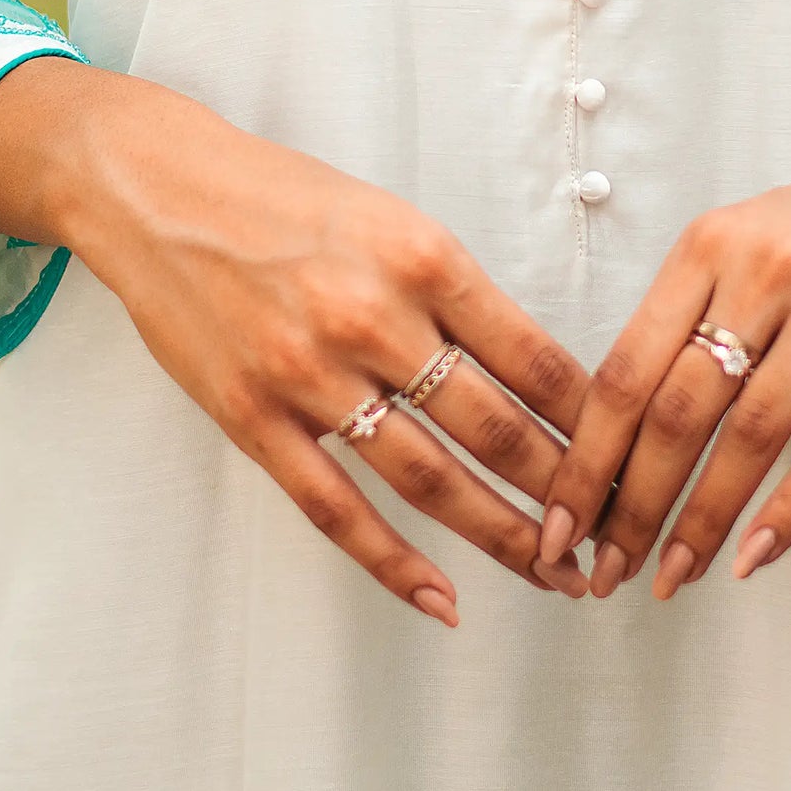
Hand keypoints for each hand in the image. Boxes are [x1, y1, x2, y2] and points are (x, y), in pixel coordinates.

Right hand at [0, 62, 590, 623]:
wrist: (160, 191)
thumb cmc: (284, 198)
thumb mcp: (390, 218)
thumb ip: (455, 291)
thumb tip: (532, 371)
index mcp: (422, 258)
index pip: (535, 359)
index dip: (593, 422)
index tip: (631, 461)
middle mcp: (373, 318)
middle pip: (497, 430)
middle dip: (567, 495)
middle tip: (613, 539)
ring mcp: (309, 376)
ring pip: (429, 480)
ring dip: (502, 536)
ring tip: (556, 574)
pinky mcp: (253, 419)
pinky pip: (336, 509)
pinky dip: (393, 563)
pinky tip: (442, 599)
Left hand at [536, 155, 790, 599]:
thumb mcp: (743, 245)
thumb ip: (687, 317)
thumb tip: (617, 431)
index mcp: (707, 245)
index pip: (627, 366)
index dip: (588, 456)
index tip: (559, 523)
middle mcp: (765, 267)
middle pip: (678, 409)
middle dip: (634, 505)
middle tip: (608, 571)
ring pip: (752, 434)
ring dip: (704, 519)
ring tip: (674, 576)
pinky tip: (755, 555)